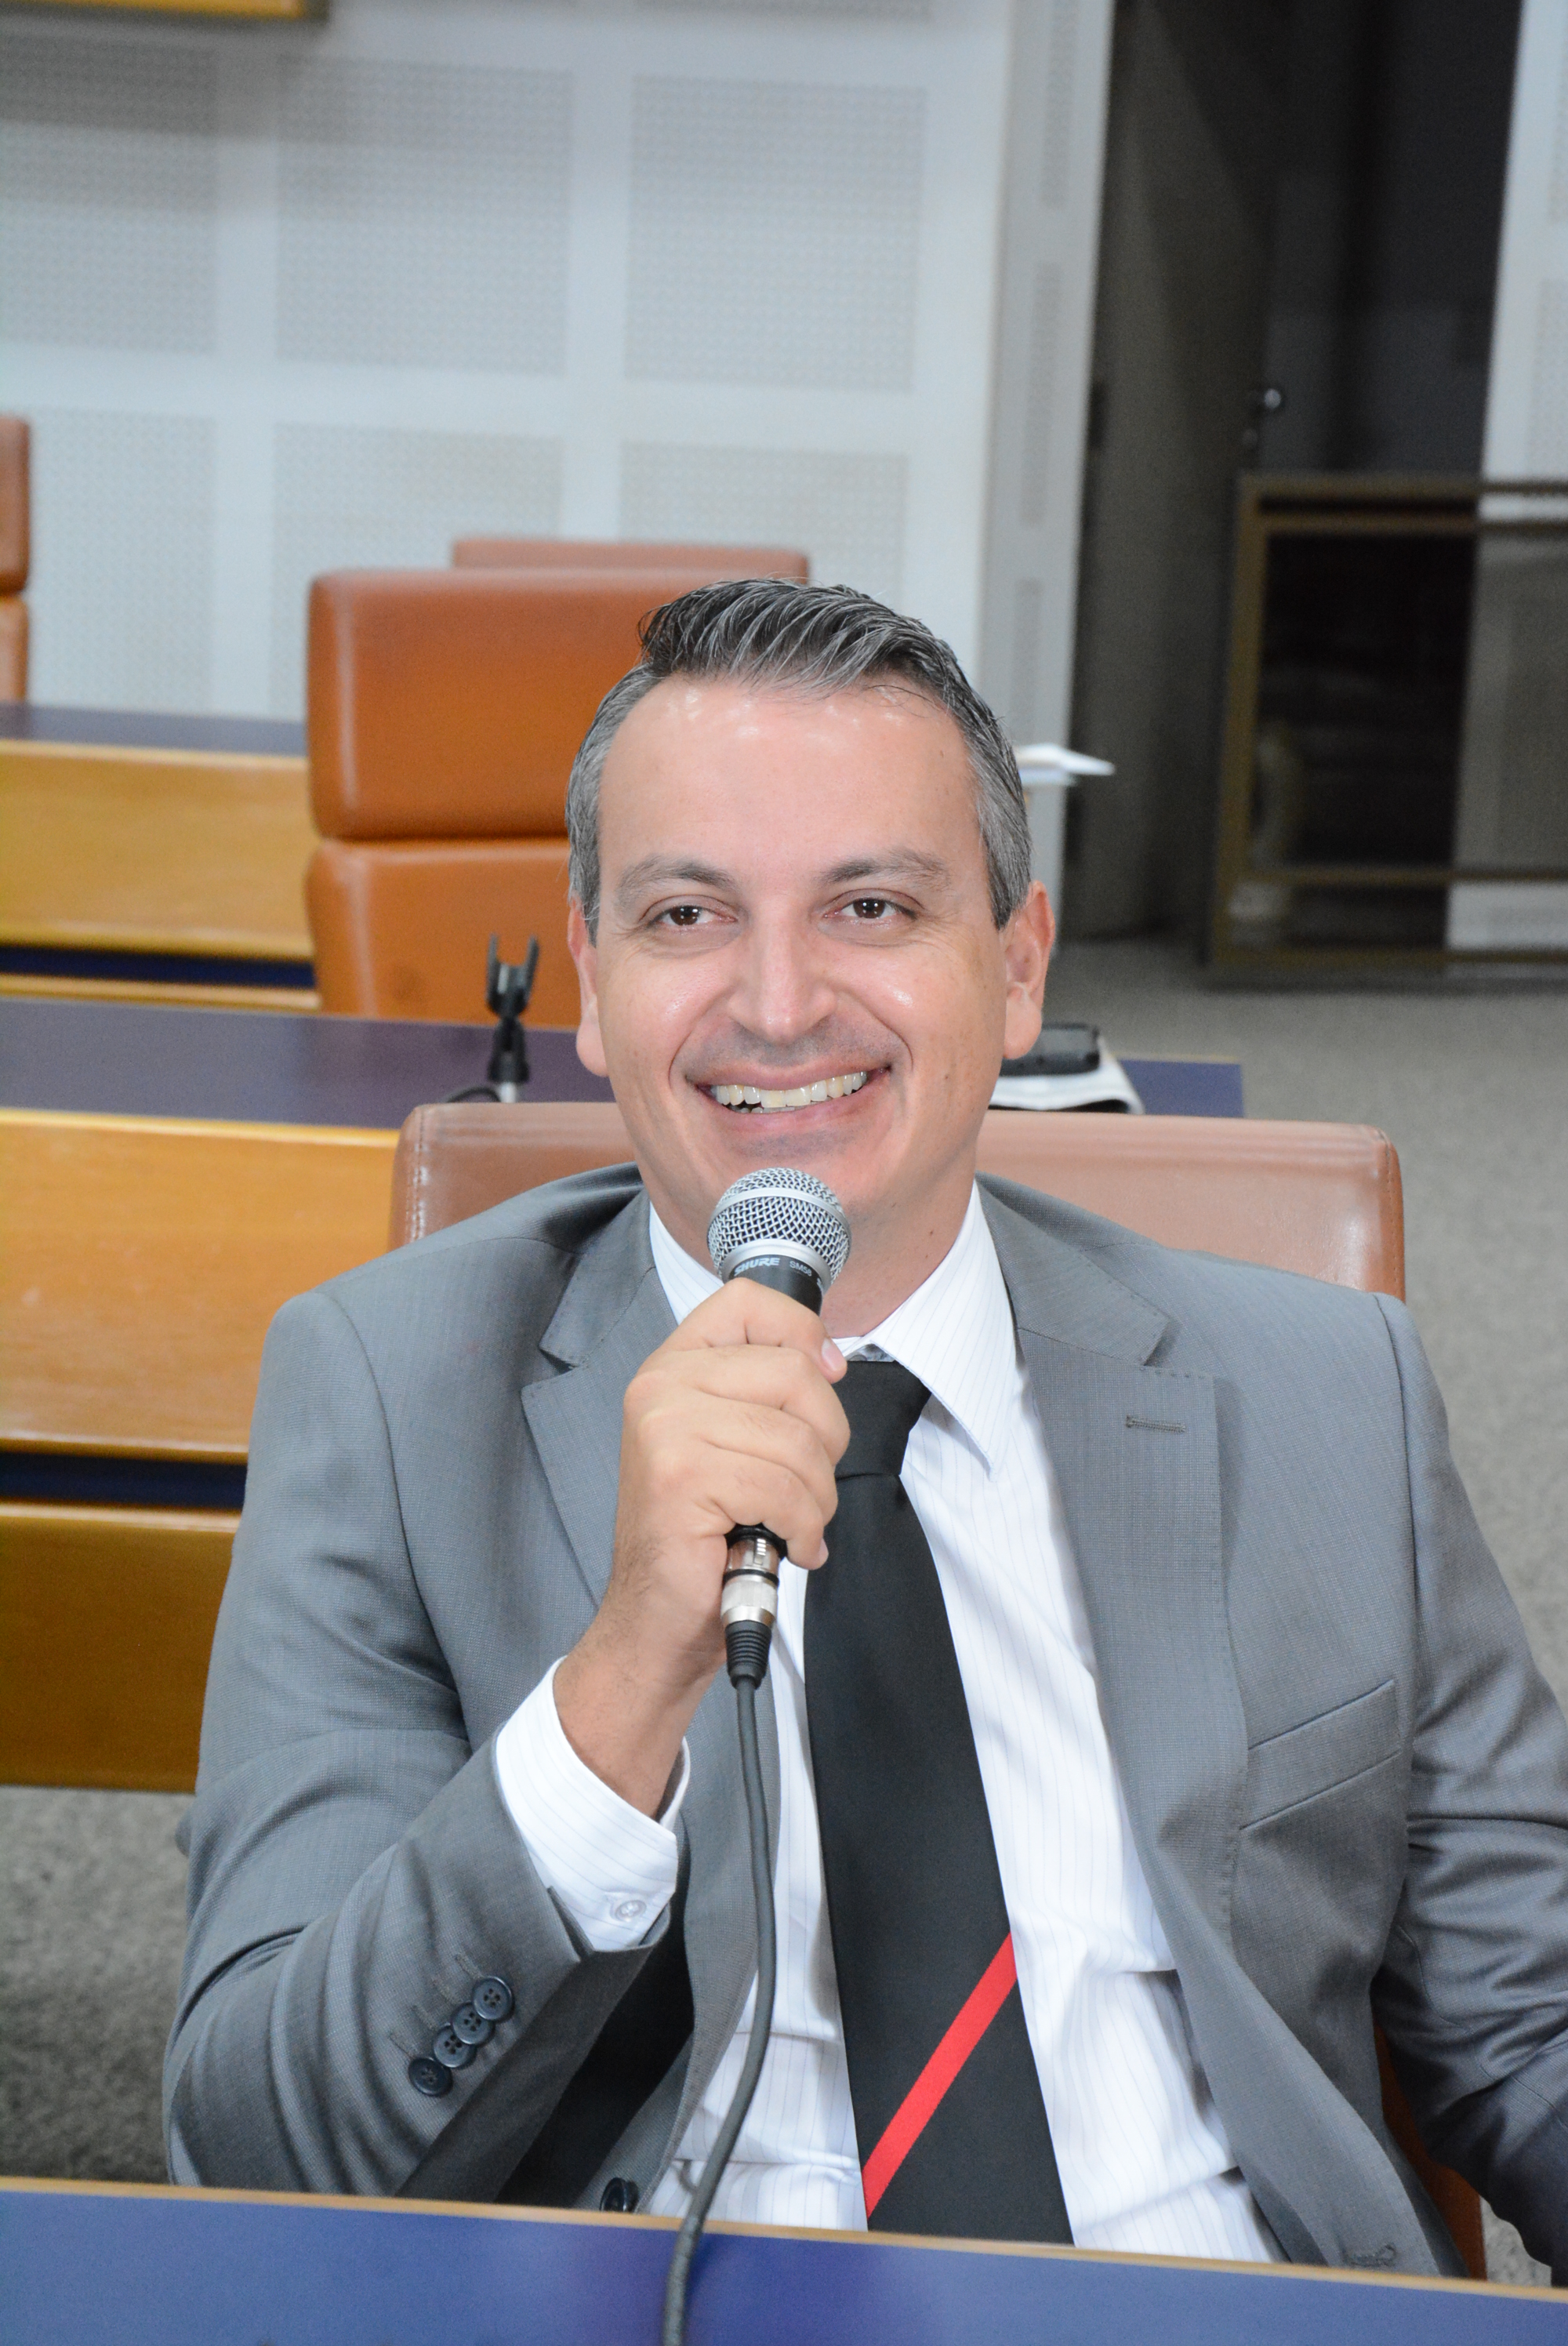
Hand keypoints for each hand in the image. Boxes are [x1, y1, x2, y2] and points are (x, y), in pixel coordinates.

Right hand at [554, 1281, 847, 1814]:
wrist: (656, 1619)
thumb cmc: (703, 1536)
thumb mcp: (734, 1442)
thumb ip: (768, 1390)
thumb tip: (829, 1359)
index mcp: (673, 1367)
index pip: (749, 1302)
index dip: (803, 1334)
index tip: (824, 1377)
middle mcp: (660, 1387)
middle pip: (794, 1374)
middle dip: (825, 1441)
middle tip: (804, 1486)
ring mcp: (665, 1430)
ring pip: (798, 1442)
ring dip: (815, 1498)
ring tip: (791, 1523)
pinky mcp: (680, 1478)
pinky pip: (785, 1490)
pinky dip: (803, 1528)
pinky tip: (785, 1545)